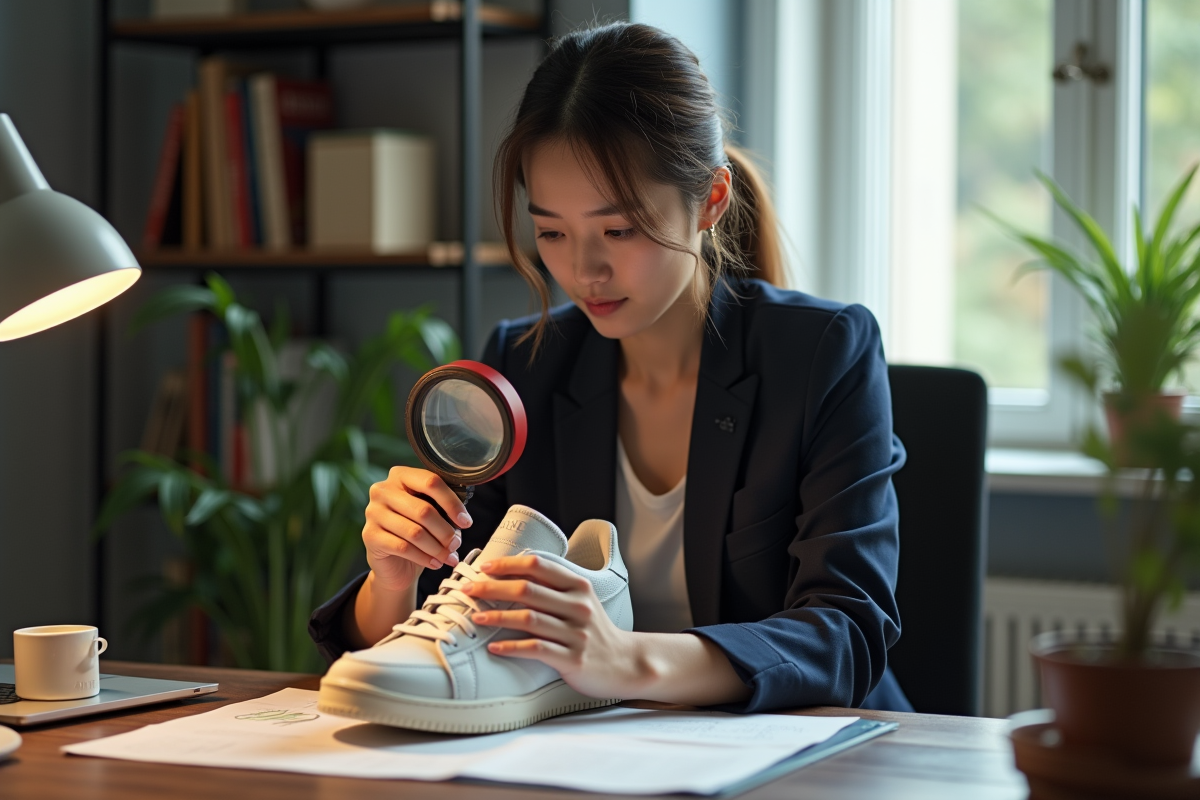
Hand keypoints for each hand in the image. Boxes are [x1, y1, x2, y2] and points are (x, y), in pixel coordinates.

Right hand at [362, 466, 472, 593]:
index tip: (466, 522)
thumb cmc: (416, 531)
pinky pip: (404, 547)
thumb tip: (463, 520)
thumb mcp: (431, 514)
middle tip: (456, 544)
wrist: (394, 562)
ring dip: (437, 548)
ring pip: (415, 532)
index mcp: (400, 475)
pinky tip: (435, 563)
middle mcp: (383, 490)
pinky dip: (424, 558)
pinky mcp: (370, 536)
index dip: (452, 503)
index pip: (431, 482)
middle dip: (445, 531)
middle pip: (424, 510)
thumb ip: (443, 508)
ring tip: (449, 557)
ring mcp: (373, 512)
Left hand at [462, 554, 640, 698]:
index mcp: (579, 586)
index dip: (508, 564)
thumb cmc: (595, 631)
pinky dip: (512, 647)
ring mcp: (576, 633)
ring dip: (497, 617)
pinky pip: (536, 650)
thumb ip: (555, 586)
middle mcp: (578, 606)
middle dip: (493, 588)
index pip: (538, 565)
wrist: (625, 663)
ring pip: (529, 619)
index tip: (484, 567)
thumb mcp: (581, 600)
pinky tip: (494, 647)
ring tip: (476, 617)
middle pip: (528, 590)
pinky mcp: (573, 659)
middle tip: (469, 590)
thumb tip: (513, 573)